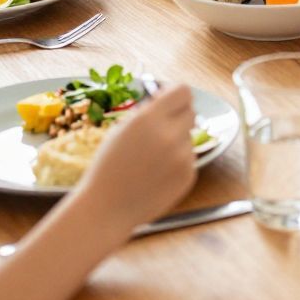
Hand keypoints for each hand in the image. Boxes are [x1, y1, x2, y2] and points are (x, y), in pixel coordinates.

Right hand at [80, 84, 197, 224]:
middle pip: (191, 111)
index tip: (168, 101)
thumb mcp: (121, 130)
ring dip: (176, 141)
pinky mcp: (189, 175)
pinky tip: (157, 174)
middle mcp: (170, 135)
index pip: (183, 91)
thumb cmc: (108, 168)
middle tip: (162, 128)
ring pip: (189, 137)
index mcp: (149, 119)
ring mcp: (182, 157)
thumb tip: (166, 99)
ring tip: (151, 160)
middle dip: (178, 116)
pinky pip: (190, 158)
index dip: (176, 95)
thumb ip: (146, 112)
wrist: (107, 208)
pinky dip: (177, 162)